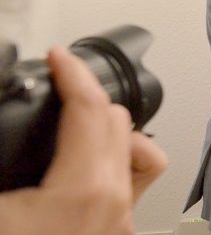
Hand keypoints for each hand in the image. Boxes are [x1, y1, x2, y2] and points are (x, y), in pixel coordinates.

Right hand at [0, 46, 167, 234]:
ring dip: (105, 126)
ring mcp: (121, 219)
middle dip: (85, 94)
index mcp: (85, 189)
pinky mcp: (117, 231)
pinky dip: (118, 158)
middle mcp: (115, 202)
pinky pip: (134, 180)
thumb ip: (1, 150)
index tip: (58, 56)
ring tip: (73, 117)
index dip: (73, 72)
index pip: (91, 107)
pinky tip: (91, 157)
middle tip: (56, 84)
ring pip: (135, 146)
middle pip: (117, 119)